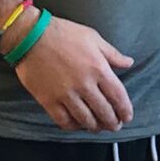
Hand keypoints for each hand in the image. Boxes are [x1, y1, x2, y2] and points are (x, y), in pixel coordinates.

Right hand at [11, 14, 134, 131]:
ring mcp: (66, 94)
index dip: (125, 110)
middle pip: (104, 112)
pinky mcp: (49, 101)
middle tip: (115, 126)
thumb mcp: (93, 38)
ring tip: (98, 127)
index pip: (118, 96)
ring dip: (95, 127)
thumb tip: (129, 63)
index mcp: (99, 69)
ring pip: (86, 120)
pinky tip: (77, 124)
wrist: (31, 36)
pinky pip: (64, 121)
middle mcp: (84, 85)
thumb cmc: (63, 33)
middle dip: (113, 123)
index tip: (127, 116)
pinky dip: (73, 126)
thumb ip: (113, 54)